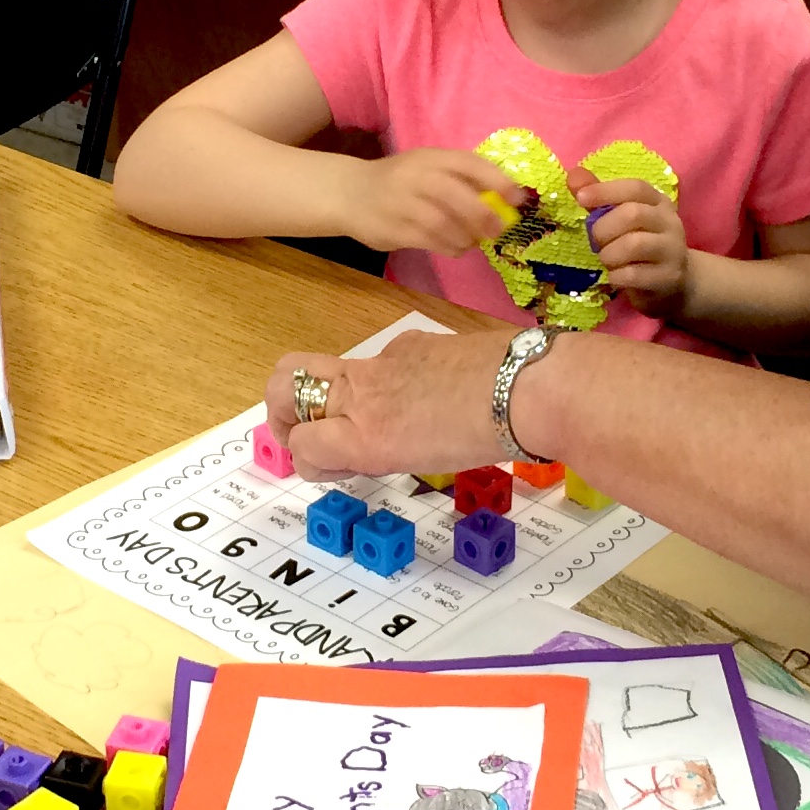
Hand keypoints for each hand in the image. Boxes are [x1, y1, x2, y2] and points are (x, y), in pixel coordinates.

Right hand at [261, 330, 513, 479]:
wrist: (530, 385)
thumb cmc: (483, 437)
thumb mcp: (415, 462)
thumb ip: (368, 453)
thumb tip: (343, 449)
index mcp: (366, 433)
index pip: (298, 442)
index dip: (304, 458)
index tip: (327, 466)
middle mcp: (365, 392)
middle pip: (284, 383)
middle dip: (279, 410)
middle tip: (300, 432)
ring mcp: (386, 361)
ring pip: (331, 372)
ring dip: (335, 398)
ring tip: (381, 423)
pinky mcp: (413, 342)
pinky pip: (380, 363)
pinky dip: (387, 384)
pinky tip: (429, 401)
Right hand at [352, 151, 531, 255]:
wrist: (348, 193)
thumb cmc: (400, 181)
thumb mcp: (427, 168)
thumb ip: (461, 179)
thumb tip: (505, 201)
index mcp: (429, 157)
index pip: (467, 163)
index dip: (497, 180)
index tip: (517, 199)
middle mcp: (413, 176)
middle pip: (454, 195)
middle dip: (482, 215)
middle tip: (497, 230)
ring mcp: (399, 203)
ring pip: (441, 224)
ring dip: (466, 237)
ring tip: (472, 242)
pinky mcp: (390, 229)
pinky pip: (427, 241)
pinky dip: (449, 247)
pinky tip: (456, 248)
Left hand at [572, 165, 689, 315]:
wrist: (673, 282)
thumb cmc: (640, 245)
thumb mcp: (621, 219)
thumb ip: (600, 198)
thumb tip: (574, 175)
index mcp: (657, 202)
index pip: (635, 188)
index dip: (605, 190)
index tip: (580, 198)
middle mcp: (669, 222)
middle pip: (633, 214)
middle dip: (604, 229)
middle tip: (596, 242)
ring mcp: (673, 249)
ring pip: (635, 244)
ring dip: (609, 254)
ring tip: (607, 261)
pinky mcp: (670, 276)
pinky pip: (635, 274)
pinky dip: (617, 276)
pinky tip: (615, 278)